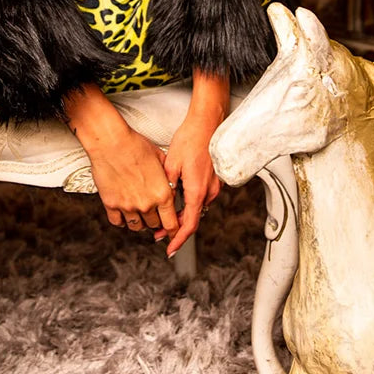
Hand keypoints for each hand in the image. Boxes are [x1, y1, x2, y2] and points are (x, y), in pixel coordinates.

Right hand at [63, 85, 176, 237]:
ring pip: (136, 227)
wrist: (111, 142)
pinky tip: (124, 213)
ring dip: (140, 223)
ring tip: (139, 214)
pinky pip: (117, 222)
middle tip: (154, 215)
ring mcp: (128, 206)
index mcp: (162, 194)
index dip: (174, 230)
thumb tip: (170, 184)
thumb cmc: (135, 145)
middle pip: (154, 225)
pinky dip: (122, 220)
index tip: (173, 232)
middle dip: (156, 221)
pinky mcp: (111, 204)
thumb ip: (167, 176)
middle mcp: (146, 204)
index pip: (172, 223)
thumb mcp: (160, 158)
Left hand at [161, 109, 223, 257]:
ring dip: (183, 216)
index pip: (189, 225)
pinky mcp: (214, 180)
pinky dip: (190, 204)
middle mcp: (209, 192)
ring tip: (165, 218)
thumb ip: (167, 187)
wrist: (208, 124)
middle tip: (159, 234)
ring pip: (197, 209)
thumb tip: (161, 203)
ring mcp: (214, 186)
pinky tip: (177, 200)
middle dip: (176, 229)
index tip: (169, 249)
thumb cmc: (191, 140)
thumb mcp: (171, 164)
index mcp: (197, 191)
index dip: (178, 240)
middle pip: (193, 219)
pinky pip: (202, 198)